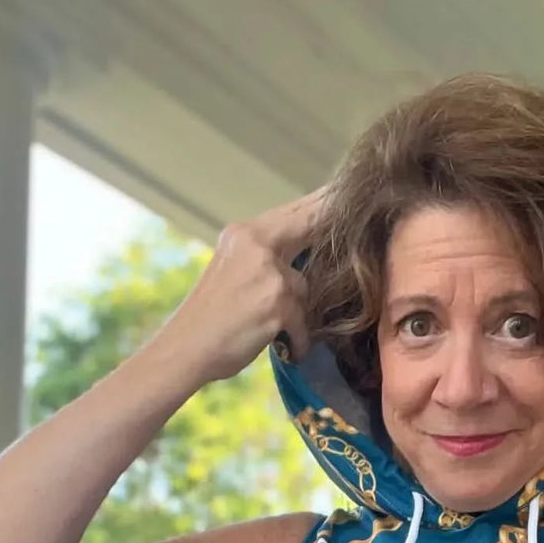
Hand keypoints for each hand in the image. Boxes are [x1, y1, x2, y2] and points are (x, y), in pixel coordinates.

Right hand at [165, 187, 328, 382]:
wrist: (184, 349)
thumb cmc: (207, 319)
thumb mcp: (232, 273)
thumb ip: (264, 260)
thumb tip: (302, 263)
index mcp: (242, 235)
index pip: (291, 212)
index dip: (322, 203)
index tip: (345, 193)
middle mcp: (256, 245)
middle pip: (308, 230)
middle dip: (330, 231)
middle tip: (359, 222)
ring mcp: (268, 273)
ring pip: (305, 288)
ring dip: (298, 313)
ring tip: (275, 330)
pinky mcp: (278, 304)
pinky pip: (304, 321)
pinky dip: (298, 338)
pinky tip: (287, 347)